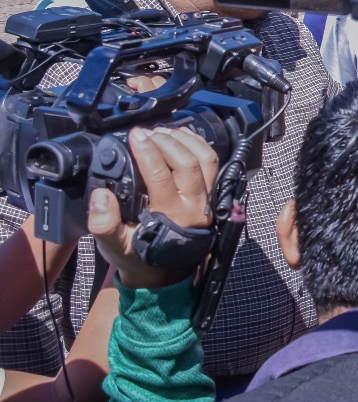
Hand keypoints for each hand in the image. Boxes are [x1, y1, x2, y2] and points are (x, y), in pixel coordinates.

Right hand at [88, 127, 217, 288]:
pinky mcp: (211, 193)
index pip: (161, 176)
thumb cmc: (137, 255)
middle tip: (145, 132)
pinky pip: (212, 163)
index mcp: (171, 217)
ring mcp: (206, 199)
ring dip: (184, 140)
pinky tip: (180, 134)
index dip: (147, 152)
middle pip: (188, 163)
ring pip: (205, 159)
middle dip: (166, 142)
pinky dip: (198, 144)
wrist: (161, 271)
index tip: (134, 136)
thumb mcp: (114, 245)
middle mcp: (194, 206)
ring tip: (161, 131)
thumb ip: (104, 223)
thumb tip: (101, 195)